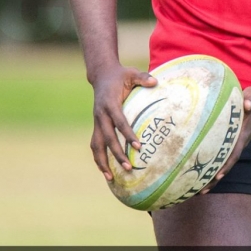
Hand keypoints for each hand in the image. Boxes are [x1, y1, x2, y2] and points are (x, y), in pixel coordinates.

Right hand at [90, 64, 157, 179]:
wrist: (101, 75)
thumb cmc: (120, 75)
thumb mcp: (131, 72)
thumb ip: (143, 77)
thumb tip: (155, 81)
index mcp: (110, 104)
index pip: (119, 122)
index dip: (128, 134)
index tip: (138, 146)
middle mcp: (100, 115)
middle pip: (107, 138)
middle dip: (117, 154)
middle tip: (129, 167)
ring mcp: (97, 122)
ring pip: (96, 145)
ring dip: (102, 162)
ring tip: (111, 178)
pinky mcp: (96, 126)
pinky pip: (96, 145)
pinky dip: (99, 159)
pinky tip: (106, 171)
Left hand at [202, 86, 250, 192]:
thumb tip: (247, 104)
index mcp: (243, 134)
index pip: (234, 152)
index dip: (226, 164)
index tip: (218, 175)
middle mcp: (239, 143)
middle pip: (227, 164)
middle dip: (215, 178)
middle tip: (200, 191)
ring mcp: (235, 144)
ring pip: (223, 163)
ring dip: (212, 177)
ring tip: (197, 190)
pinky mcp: (231, 141)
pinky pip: (221, 156)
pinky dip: (212, 166)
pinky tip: (200, 172)